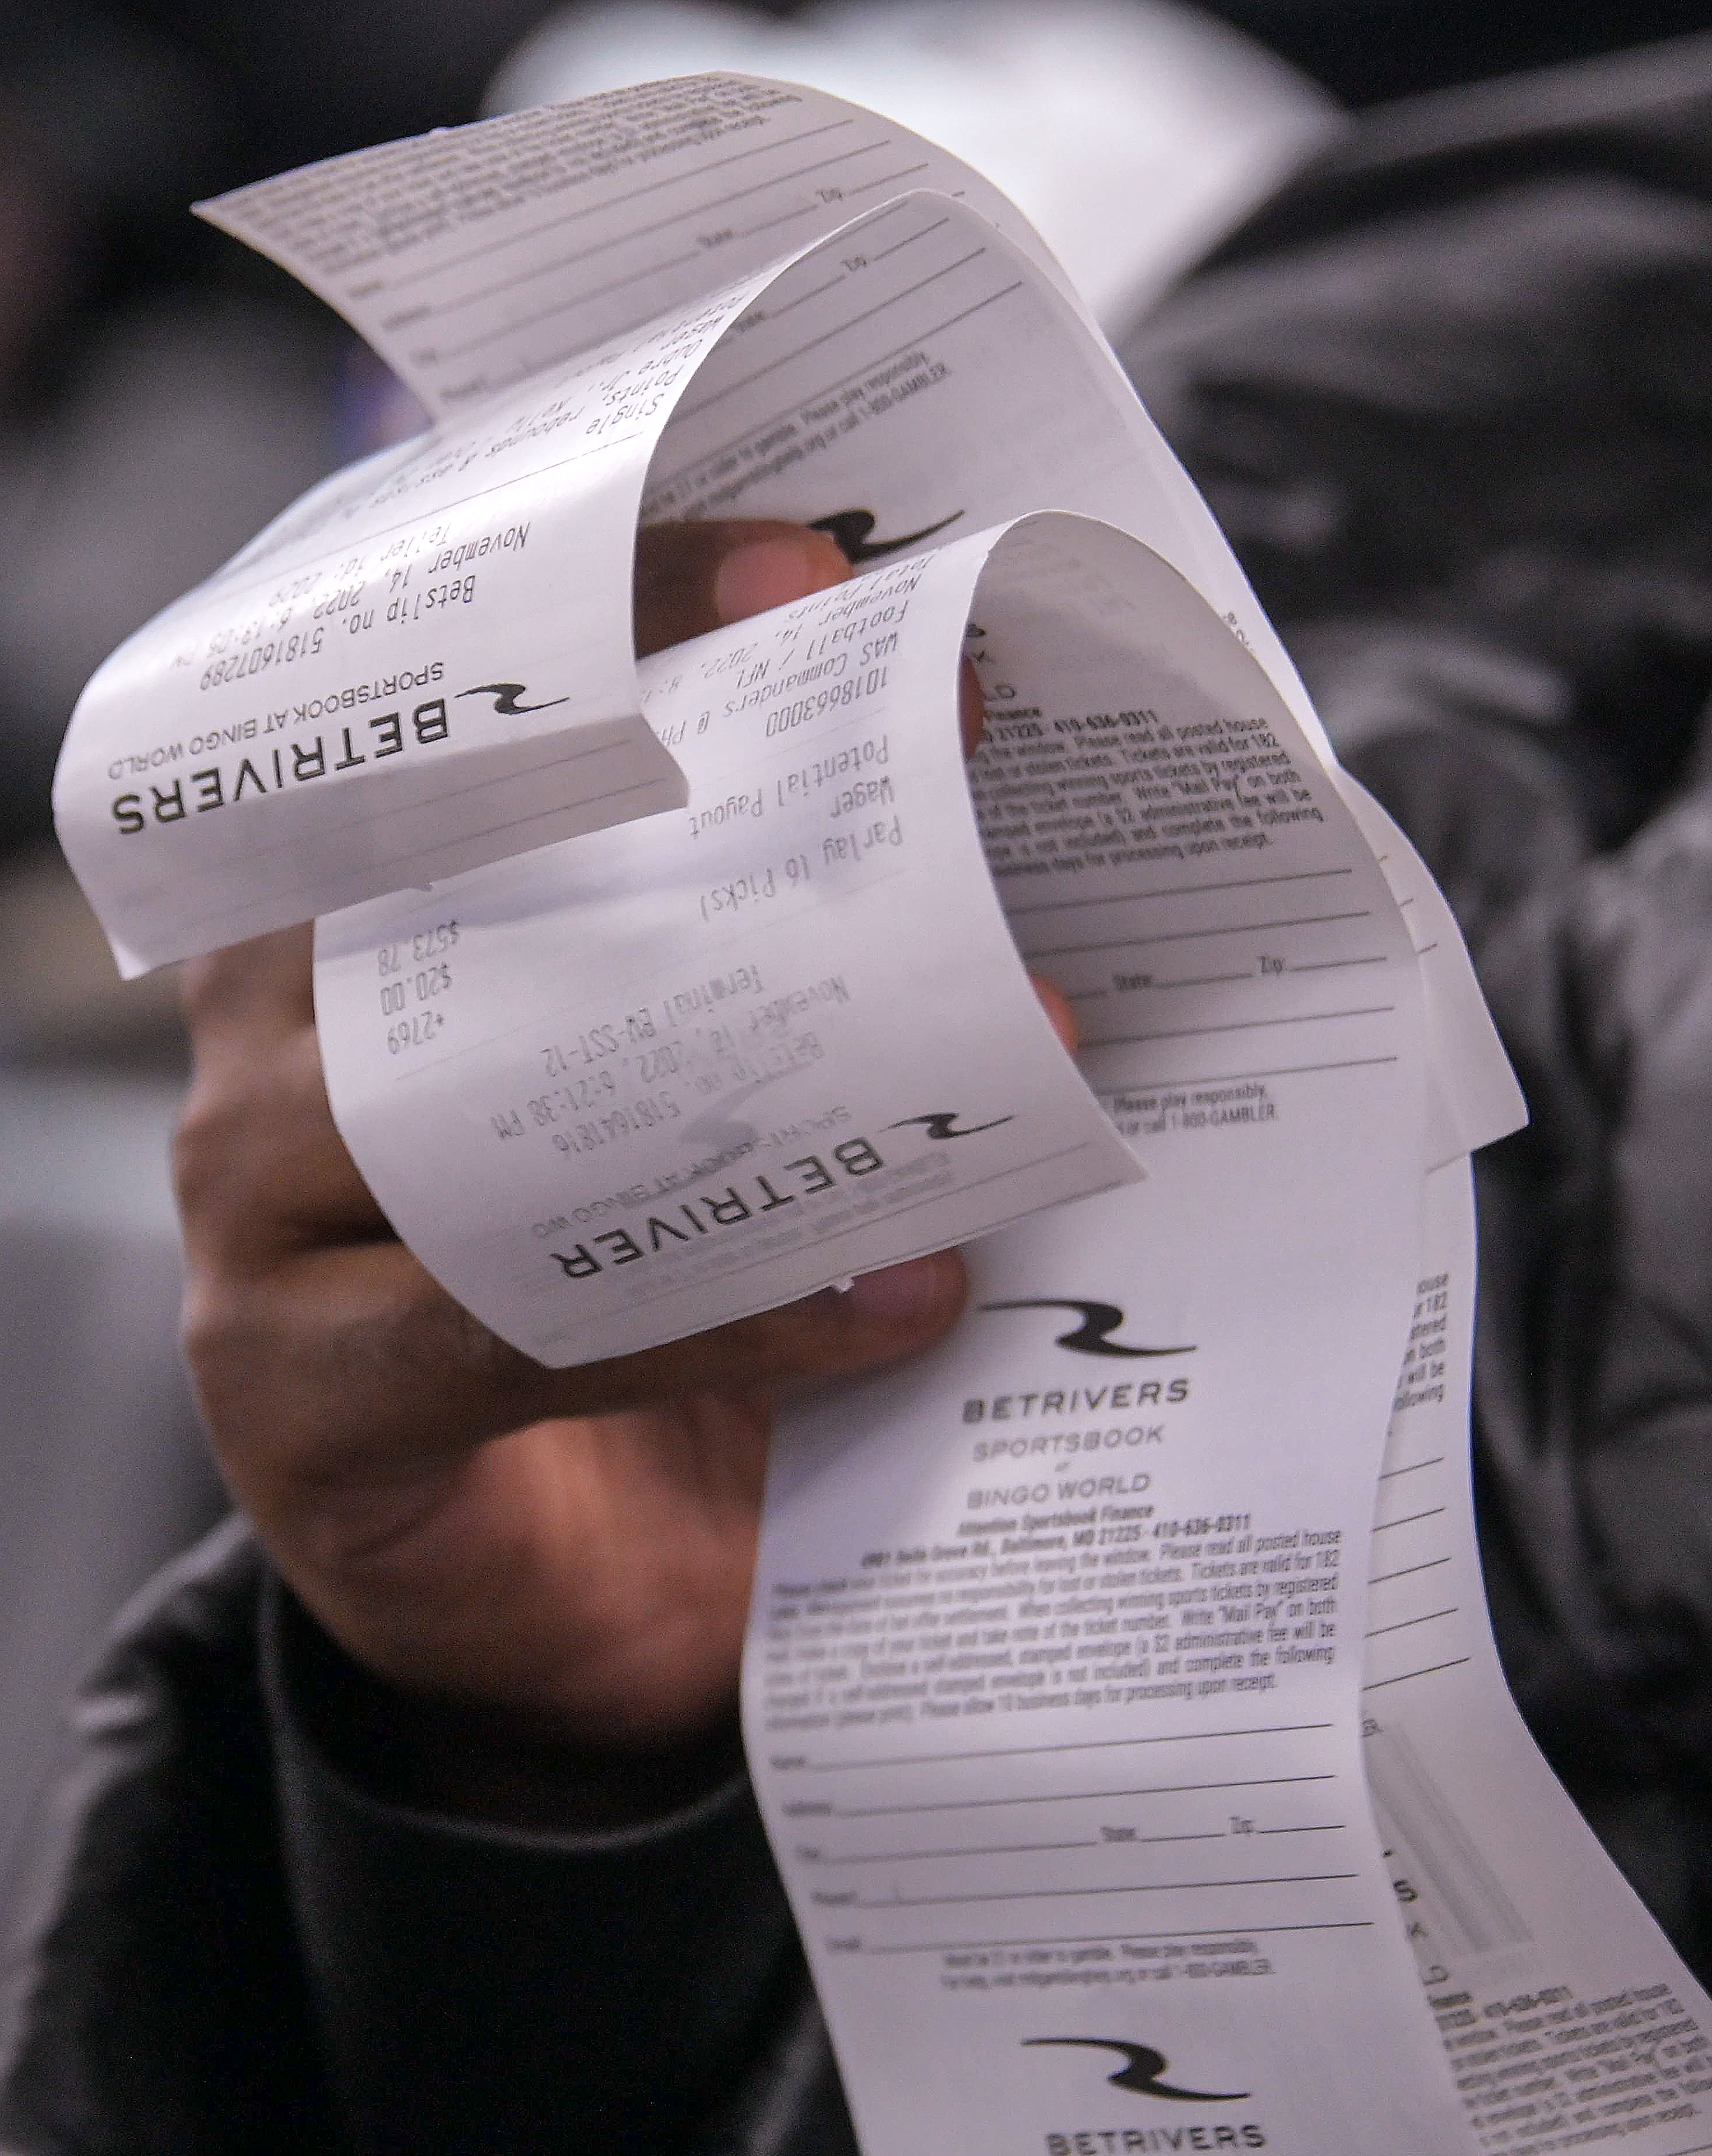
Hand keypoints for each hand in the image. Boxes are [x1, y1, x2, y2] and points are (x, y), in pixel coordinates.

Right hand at [174, 520, 1062, 1823]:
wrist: (567, 1577)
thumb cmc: (640, 1289)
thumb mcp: (695, 1087)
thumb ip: (763, 955)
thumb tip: (983, 804)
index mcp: (345, 920)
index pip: (442, 722)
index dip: (599, 620)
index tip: (804, 563)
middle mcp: (269, 1043)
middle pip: (436, 862)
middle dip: (685, 771)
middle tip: (928, 726)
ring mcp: (258, 1226)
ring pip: (461, 1094)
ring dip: (749, 1052)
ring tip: (993, 1030)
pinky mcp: (310, 1404)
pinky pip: (518, 1326)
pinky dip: (733, 1309)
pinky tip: (899, 1289)